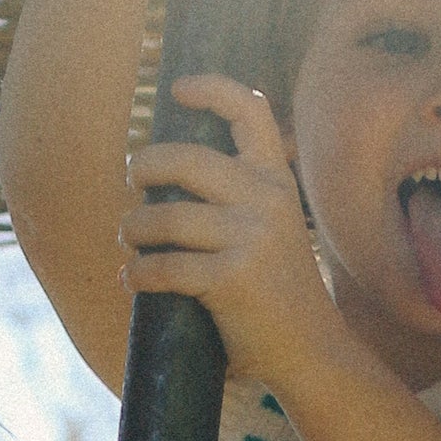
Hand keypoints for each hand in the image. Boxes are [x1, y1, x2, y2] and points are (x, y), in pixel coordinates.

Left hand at [119, 74, 341, 385]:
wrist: (310, 351)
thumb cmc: (280, 293)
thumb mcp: (277, 229)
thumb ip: (245, 197)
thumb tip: (179, 171)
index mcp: (278, 180)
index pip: (250, 111)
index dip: (212, 90)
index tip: (178, 90)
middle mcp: (265, 200)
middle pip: (187, 160)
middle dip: (146, 165)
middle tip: (133, 179)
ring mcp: (249, 238)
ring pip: (166, 216)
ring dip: (134, 226)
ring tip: (129, 237)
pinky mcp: (230, 279)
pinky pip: (165, 266)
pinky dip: (139, 273)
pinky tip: (132, 278)